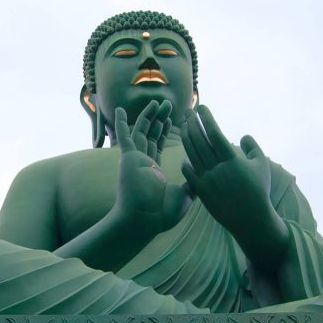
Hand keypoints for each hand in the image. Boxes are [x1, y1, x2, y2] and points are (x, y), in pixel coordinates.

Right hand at [114, 101, 191, 234]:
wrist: (144, 220)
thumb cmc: (162, 214)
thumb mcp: (185, 196)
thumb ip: (192, 183)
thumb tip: (202, 176)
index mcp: (154, 171)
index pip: (159, 146)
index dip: (165, 132)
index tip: (173, 119)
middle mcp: (143, 163)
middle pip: (151, 135)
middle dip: (160, 119)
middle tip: (168, 105)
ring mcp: (135, 159)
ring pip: (142, 131)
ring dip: (150, 116)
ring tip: (158, 102)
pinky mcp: (129, 158)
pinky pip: (125, 137)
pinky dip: (122, 123)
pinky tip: (120, 110)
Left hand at [181, 105, 288, 269]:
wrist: (250, 219)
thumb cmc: (258, 189)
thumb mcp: (261, 165)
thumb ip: (252, 146)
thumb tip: (242, 135)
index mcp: (232, 160)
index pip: (214, 134)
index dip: (206, 119)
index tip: (201, 108)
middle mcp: (217, 169)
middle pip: (199, 141)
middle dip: (192, 123)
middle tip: (187, 112)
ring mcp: (207, 180)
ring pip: (192, 154)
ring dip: (186, 138)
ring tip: (184, 126)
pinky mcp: (202, 192)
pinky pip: (189, 172)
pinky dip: (187, 161)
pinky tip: (186, 153)